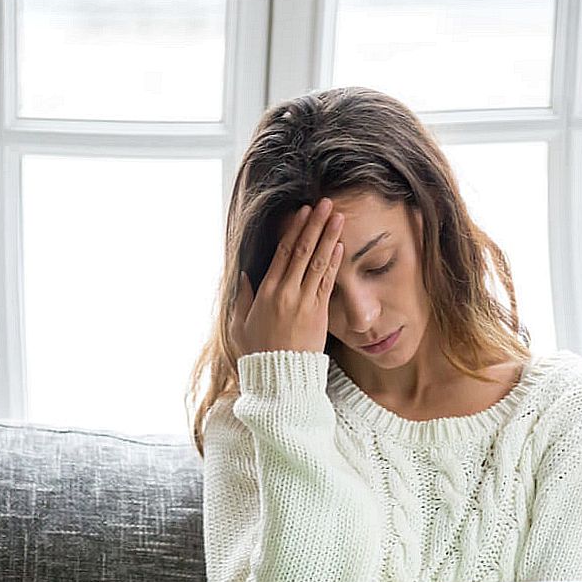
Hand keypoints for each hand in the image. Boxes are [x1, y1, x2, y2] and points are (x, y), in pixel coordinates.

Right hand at [231, 197, 344, 358]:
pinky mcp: (320, 313)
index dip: (294, 230)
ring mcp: (305, 302)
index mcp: (266, 292)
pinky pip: (328, 283)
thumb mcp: (240, 324)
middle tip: (326, 203)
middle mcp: (286, 293)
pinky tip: (340, 246)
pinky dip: (334, 263)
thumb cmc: (258, 352)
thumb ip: (244, 297)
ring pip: (318, 263)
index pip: (282, 253)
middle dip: (315, 225)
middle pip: (302, 251)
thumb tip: (245, 275)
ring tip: (339, 217)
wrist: (281, 378)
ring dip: (329, 237)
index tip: (303, 212)